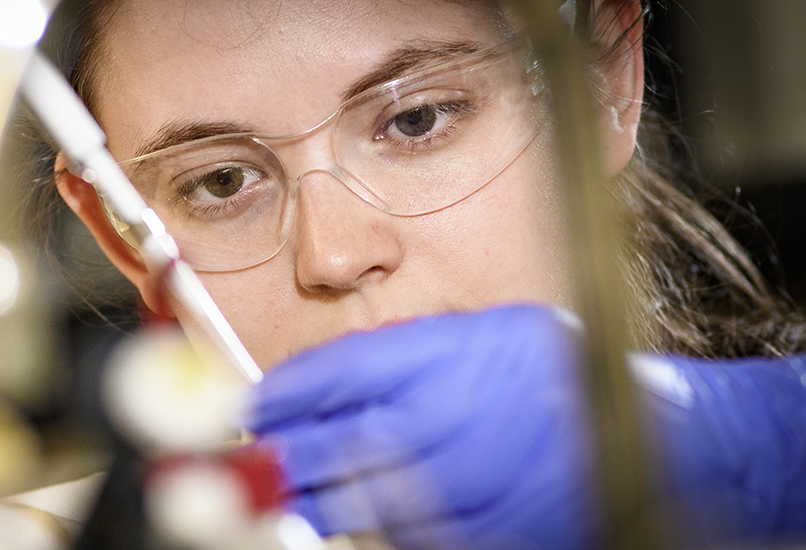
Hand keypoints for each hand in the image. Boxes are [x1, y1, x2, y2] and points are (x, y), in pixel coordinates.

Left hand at [249, 304, 594, 548]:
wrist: (658, 438)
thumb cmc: (557, 376)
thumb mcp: (485, 332)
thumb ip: (407, 353)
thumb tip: (323, 380)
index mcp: (454, 358)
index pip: (343, 373)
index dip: (284, 393)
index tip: (250, 405)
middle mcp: (458, 421)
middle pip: (342, 444)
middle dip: (287, 455)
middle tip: (250, 462)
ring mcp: (472, 485)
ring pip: (368, 500)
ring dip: (324, 498)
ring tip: (293, 494)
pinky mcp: (487, 534)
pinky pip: (413, 536)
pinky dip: (381, 526)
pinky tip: (361, 514)